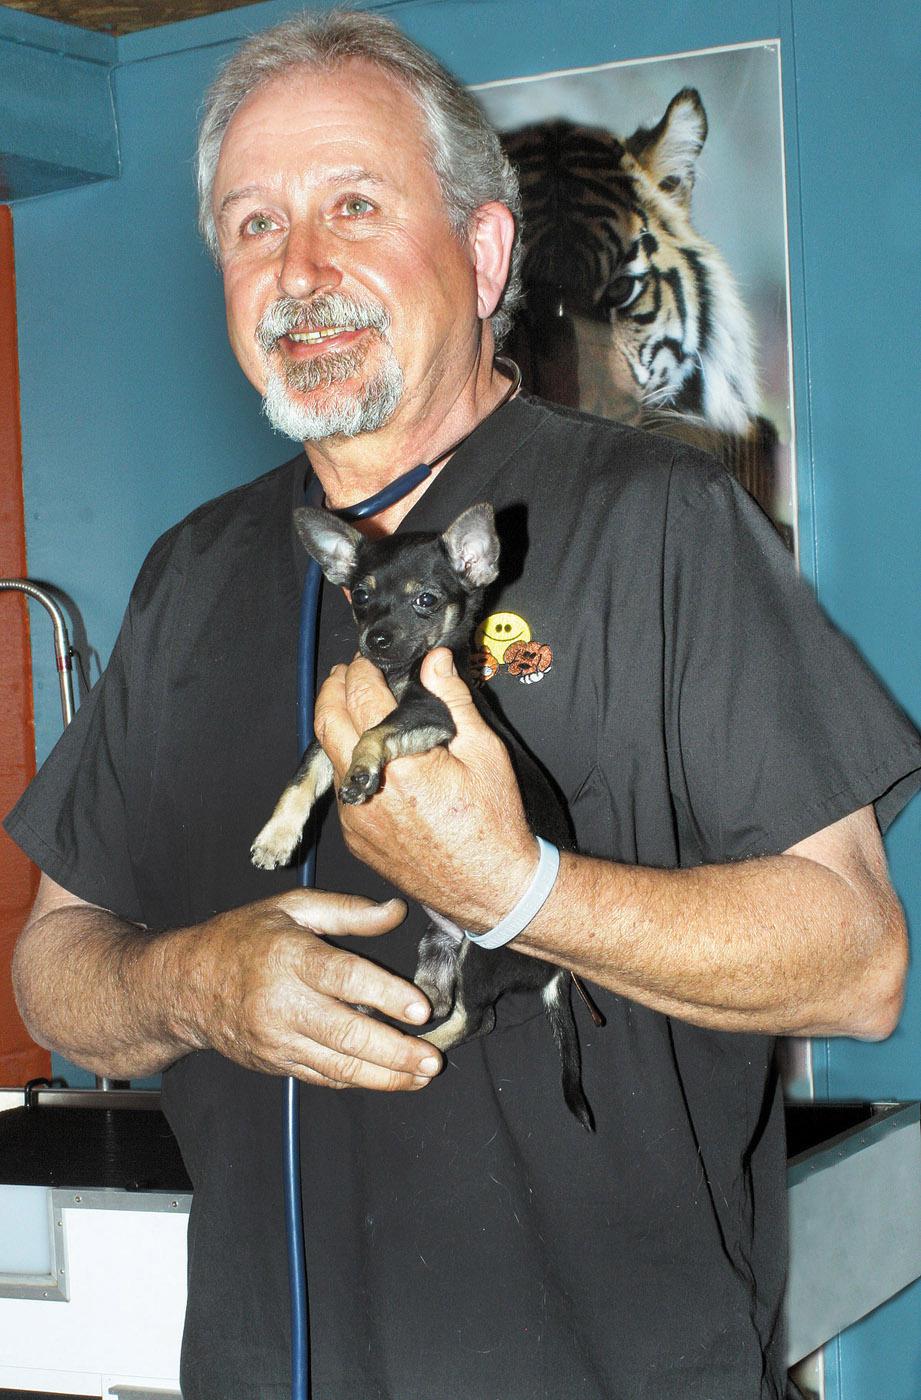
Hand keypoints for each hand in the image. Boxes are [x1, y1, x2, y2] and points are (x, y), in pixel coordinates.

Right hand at [183, 889, 441, 1090]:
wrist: (185, 986)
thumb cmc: (242, 938)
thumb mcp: (291, 907)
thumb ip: (347, 911)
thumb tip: (396, 911)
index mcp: (291, 957)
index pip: (345, 979)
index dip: (387, 995)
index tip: (422, 1009)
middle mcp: (284, 1003)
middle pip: (347, 1033)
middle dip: (395, 1051)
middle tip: (433, 1059)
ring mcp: (278, 1039)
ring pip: (338, 1065)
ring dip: (385, 1076)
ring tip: (421, 1076)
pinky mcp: (275, 1063)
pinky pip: (322, 1076)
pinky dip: (357, 1081)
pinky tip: (388, 1079)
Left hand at [313, 649, 537, 930]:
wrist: (490, 887)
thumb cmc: (493, 823)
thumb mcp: (484, 752)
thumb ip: (454, 700)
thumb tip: (435, 660)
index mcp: (401, 762)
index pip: (362, 696)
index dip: (360, 669)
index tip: (367, 659)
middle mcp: (368, 789)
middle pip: (327, 722)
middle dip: (333, 689)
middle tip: (346, 673)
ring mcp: (356, 817)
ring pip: (329, 757)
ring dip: (336, 726)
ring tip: (354, 708)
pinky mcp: (355, 838)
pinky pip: (342, 789)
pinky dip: (348, 764)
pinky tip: (370, 757)